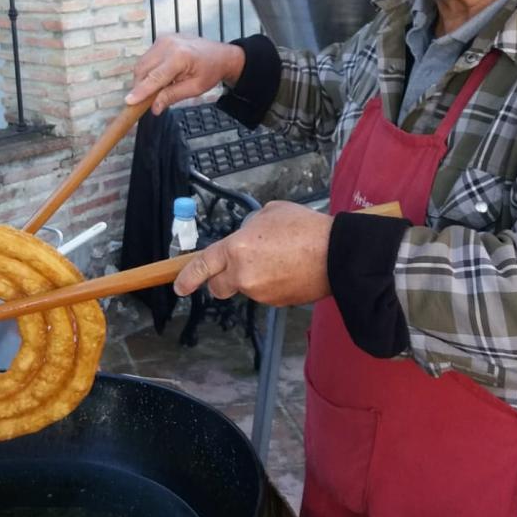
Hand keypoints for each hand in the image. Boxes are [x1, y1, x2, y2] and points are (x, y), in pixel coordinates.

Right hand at [127, 34, 245, 114]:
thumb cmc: (210, 72)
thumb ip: (172, 96)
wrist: (220, 54)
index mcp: (179, 57)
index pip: (154, 78)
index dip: (141, 91)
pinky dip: (149, 70)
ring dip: (144, 78)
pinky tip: (163, 76)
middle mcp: (168, 45)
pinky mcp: (161, 39)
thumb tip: (154, 108)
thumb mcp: (195, 89)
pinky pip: (147, 58)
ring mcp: (163, 39)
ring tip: (163, 86)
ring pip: (142, 64)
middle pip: (143, 70)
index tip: (128, 102)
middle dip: (141, 87)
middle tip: (148, 101)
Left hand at [174, 201, 331, 306]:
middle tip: (237, 266)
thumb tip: (247, 236)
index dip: (188, 277)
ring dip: (254, 277)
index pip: (203, 266)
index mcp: (237, 249)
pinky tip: (290, 269)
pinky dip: (271, 283)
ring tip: (280, 258)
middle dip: (221, 280)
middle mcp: (243, 275)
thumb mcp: (271, 213)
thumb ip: (250, 227)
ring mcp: (260, 293)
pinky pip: (266, 293)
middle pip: (219, 287)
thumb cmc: (306, 228)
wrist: (337, 255)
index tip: (180, 287)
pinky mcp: (277, 303)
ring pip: (246, 288)